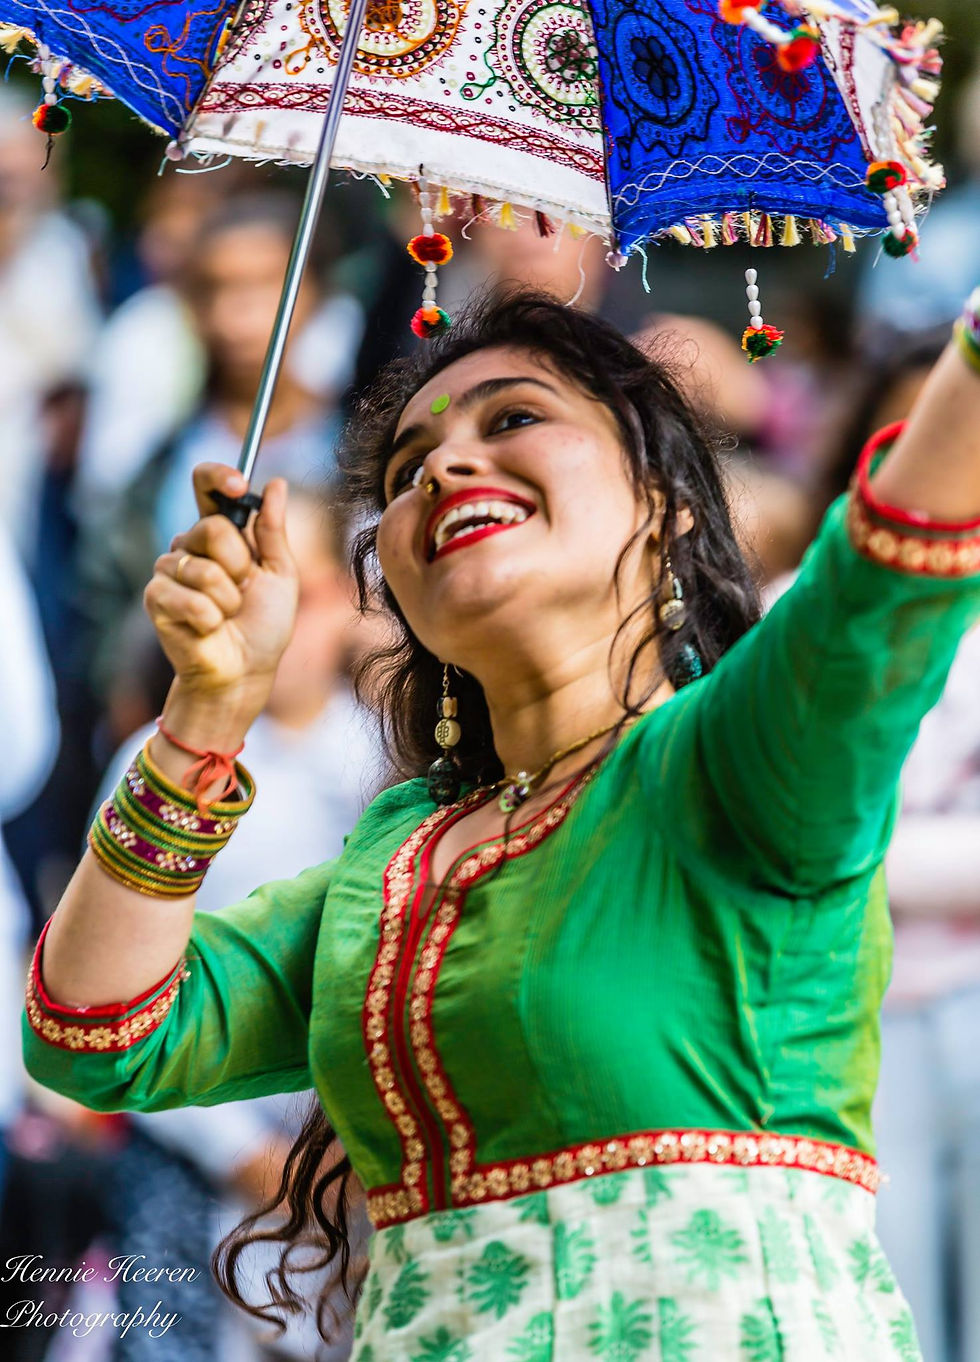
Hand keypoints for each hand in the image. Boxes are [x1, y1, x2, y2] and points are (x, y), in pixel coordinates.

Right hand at [144, 465, 297, 713]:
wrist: (245, 670)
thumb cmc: (264, 625)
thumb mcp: (280, 573)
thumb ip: (273, 530)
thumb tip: (277, 483)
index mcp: (220, 534)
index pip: (206, 486)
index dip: (219, 477)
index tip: (239, 485)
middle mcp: (189, 546)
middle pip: (211, 528)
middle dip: (239, 564)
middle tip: (243, 589)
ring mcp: (169, 571)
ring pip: (202, 567)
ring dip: (228, 598)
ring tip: (227, 614)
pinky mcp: (156, 597)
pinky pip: (188, 597)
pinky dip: (210, 618)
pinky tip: (209, 628)